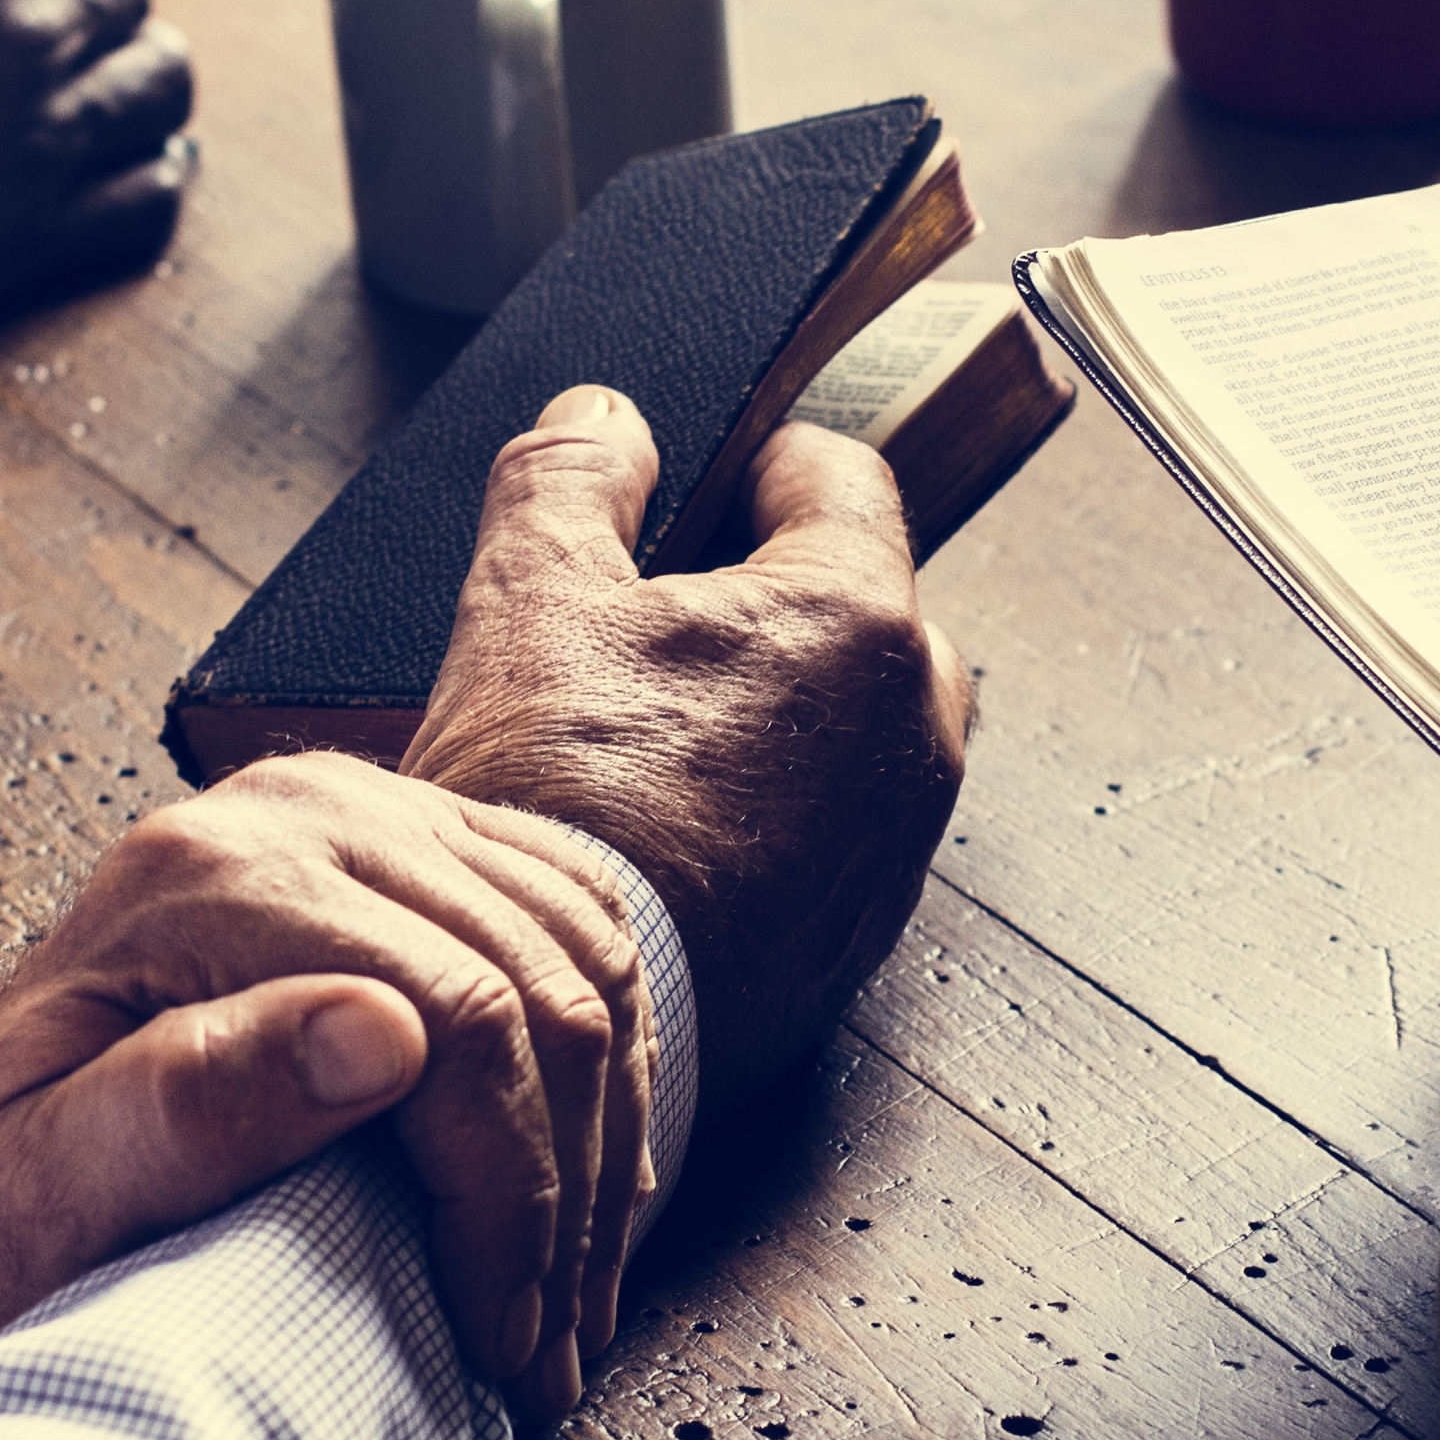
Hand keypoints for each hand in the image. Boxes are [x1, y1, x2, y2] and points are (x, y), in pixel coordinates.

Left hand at [0, 753, 649, 1428]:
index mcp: (209, 875)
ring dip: (604, 1144)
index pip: (454, 1019)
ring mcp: (375, 806)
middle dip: (566, 1198)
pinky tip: (585, 1177)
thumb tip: (377, 1038)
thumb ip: (186, 1109)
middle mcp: (304, 808)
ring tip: (569, 1299)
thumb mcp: (43, 1180)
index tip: (499, 1339)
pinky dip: (612, 1064)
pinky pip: (584, 926)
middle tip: (545, 1353)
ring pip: (587, 959)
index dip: (506, 1199)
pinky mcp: (427, 834)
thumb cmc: (1, 1176)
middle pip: (539, 990)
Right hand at [409, 386, 972, 1100]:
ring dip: (782, 708)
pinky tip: (678, 828)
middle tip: (667, 617)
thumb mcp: (528, 599)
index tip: (710, 477)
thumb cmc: (552, 806)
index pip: (842, 478)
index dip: (761, 462)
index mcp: (853, 616)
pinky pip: (839, 831)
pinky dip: (778, 811)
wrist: (555, 1022)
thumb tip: (603, 416)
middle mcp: (911, 727)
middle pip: (866, 604)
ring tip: (660, 730)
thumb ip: (570, 478)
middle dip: (778, 593)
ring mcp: (897, 841)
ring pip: (857, 727)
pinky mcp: (861, 934)